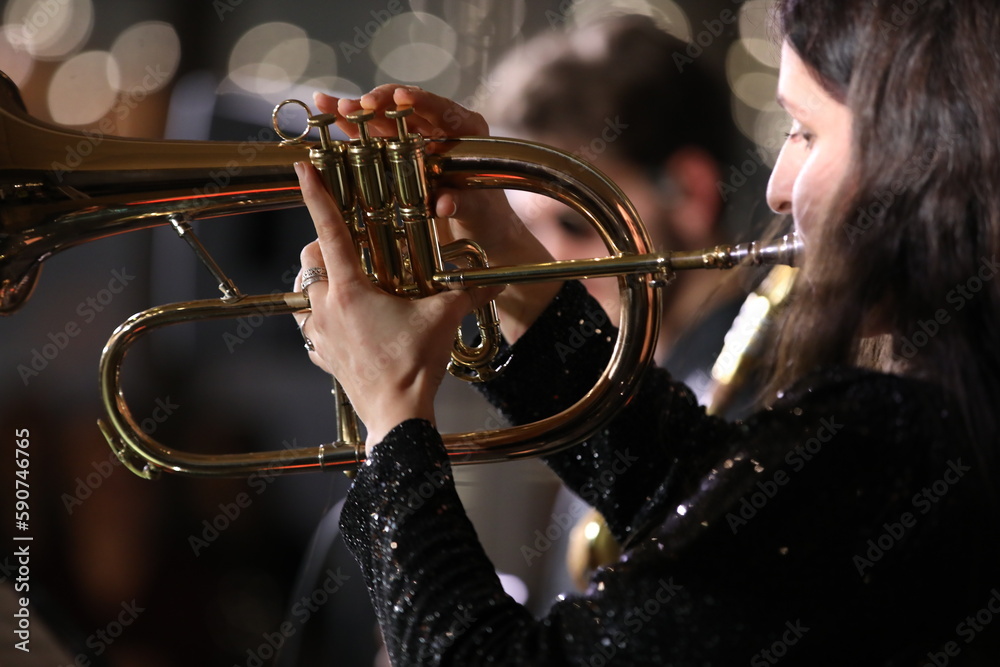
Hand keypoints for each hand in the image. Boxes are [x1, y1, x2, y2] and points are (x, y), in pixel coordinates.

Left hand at [293, 160, 499, 452]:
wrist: (397, 414)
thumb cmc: (415, 365)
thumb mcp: (444, 319)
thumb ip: (466, 293)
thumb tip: (495, 279)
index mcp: (351, 289)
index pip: (329, 230)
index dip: (315, 195)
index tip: (302, 167)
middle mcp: (327, 308)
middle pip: (309, 260)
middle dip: (322, 245)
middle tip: (349, 246)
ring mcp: (321, 335)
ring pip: (303, 294)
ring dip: (318, 283)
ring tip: (343, 283)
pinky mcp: (324, 357)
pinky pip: (310, 330)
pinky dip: (320, 320)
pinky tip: (343, 325)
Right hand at [313, 85, 561, 341]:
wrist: (480, 232)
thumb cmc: (485, 218)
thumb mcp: (477, 211)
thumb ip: (461, 203)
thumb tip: (444, 204)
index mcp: (465, 131)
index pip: (440, 108)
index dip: (419, 100)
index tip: (401, 98)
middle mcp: (439, 127)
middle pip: (404, 107)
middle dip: (378, 104)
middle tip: (356, 106)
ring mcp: (415, 137)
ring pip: (383, 118)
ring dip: (355, 112)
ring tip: (329, 104)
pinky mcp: (398, 151)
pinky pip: (373, 135)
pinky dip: (351, 126)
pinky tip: (327, 111)